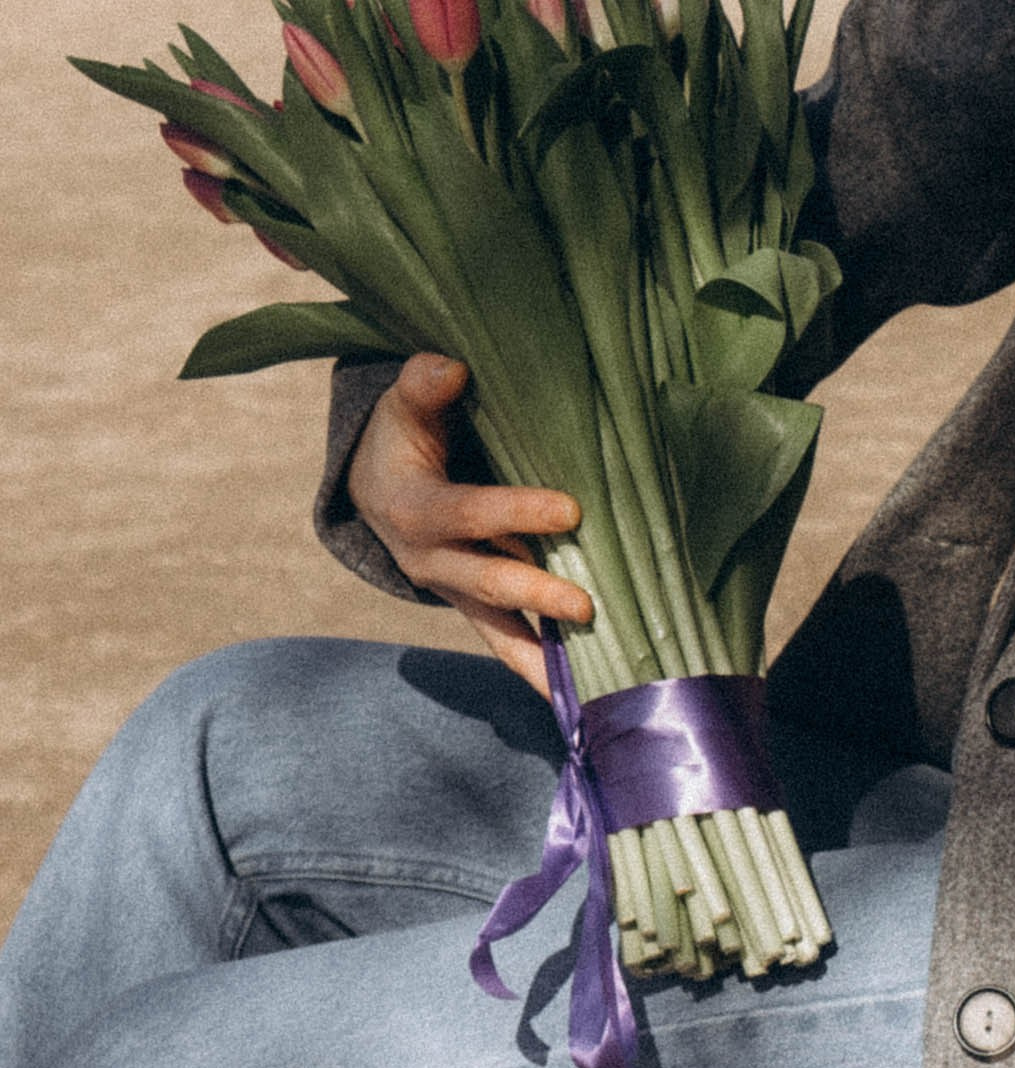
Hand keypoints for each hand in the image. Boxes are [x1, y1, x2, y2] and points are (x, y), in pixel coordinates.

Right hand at [347, 353, 587, 698]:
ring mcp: (453, 589)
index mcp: (414, 509)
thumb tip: (449, 369)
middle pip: (485, 580)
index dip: (516, 513)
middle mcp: (431, 561)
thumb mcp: (404, 404)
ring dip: (539, 656)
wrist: (375, 484)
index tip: (570, 510)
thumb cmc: (403, 434)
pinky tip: (579, 698)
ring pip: (496, 628)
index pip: (468, 514)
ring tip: (585, 688)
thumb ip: (423, 386)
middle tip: (586, 605)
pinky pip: (505, 641)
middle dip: (534, 592)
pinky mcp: (473, 605)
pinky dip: (538, 669)